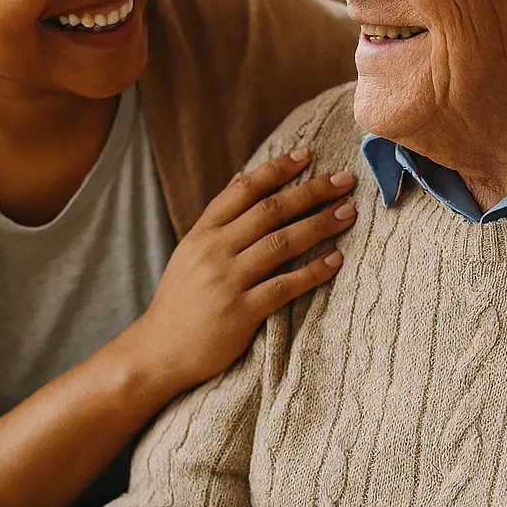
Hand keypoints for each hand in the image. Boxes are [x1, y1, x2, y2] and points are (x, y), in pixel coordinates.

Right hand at [129, 148, 355, 395]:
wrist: (158, 351)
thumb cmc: (180, 300)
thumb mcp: (190, 250)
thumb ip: (218, 216)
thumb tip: (241, 176)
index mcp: (203, 233)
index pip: (244, 190)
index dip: (277, 169)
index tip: (307, 154)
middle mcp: (214, 251)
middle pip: (270, 211)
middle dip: (311, 192)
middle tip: (343, 180)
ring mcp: (227, 281)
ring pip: (281, 243)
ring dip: (319, 225)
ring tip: (348, 212)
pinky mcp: (240, 313)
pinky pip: (284, 286)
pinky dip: (313, 271)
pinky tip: (336, 259)